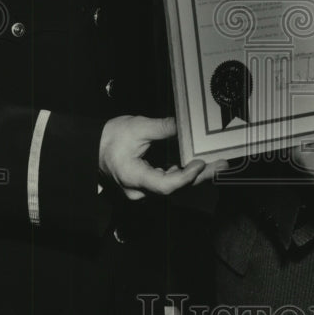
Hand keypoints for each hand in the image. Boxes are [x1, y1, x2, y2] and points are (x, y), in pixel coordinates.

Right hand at [99, 116, 225, 199]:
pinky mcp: (146, 185)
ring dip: (195, 175)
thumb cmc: (110, 138)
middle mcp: (139, 190)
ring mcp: (142, 190)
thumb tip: (186, 123)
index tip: (200, 163)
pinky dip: (183, 173)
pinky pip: (168, 182)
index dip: (185, 176)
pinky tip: (198, 164)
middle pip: (174, 188)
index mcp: (134, 177)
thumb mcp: (137, 127)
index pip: (165, 185)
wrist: (91, 148)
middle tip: (222, 164)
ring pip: (173, 186)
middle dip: (200, 175)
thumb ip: (163, 127)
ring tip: (217, 164)